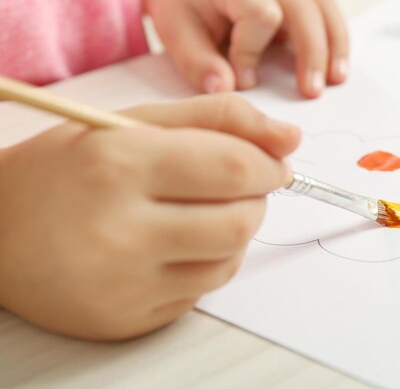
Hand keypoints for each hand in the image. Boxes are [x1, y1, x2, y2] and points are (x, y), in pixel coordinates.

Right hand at [0, 95, 299, 339]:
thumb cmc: (68, 168)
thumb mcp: (135, 122)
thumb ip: (217, 119)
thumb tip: (290, 139)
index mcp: (119, 165)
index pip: (234, 168)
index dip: (269, 164)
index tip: (274, 161)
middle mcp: (119, 231)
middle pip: (241, 221)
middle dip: (257, 199)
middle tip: (240, 185)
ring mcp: (123, 285)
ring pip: (228, 260)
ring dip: (234, 231)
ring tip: (202, 212)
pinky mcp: (127, 321)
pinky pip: (201, 291)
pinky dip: (206, 262)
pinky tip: (177, 245)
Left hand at [143, 0, 348, 97]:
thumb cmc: (186, 13)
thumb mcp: (177, 35)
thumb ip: (198, 63)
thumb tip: (225, 88)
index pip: (260, 13)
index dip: (254, 51)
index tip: (243, 81)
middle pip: (303, 7)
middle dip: (310, 52)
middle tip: (310, 92)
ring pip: (323, 7)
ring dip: (333, 46)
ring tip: (335, 81)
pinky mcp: (298, 3)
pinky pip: (328, 15)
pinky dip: (337, 43)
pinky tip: (337, 71)